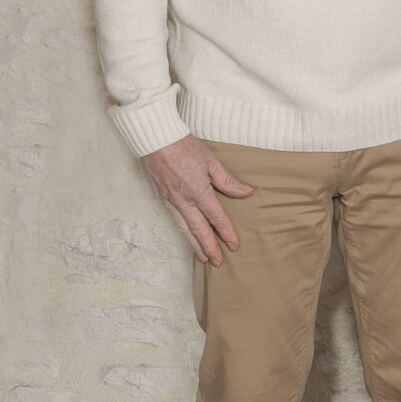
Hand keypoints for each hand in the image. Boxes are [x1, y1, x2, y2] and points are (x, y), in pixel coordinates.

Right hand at [140, 135, 252, 263]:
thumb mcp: (211, 161)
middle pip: (198, 229)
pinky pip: (174, 220)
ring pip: (184, 228)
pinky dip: (182, 231)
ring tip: (203, 256)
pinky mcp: (161, 198)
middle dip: (209, 247)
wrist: (155, 139)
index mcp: (197, 191)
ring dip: (194, 244)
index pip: (215, 218)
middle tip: (217, 261)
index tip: (233, 245)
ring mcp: (169, 200)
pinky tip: (188, 236)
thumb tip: (245, 193)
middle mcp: (182, 200)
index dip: (226, 232)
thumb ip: (227, 181)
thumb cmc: (184, 147)